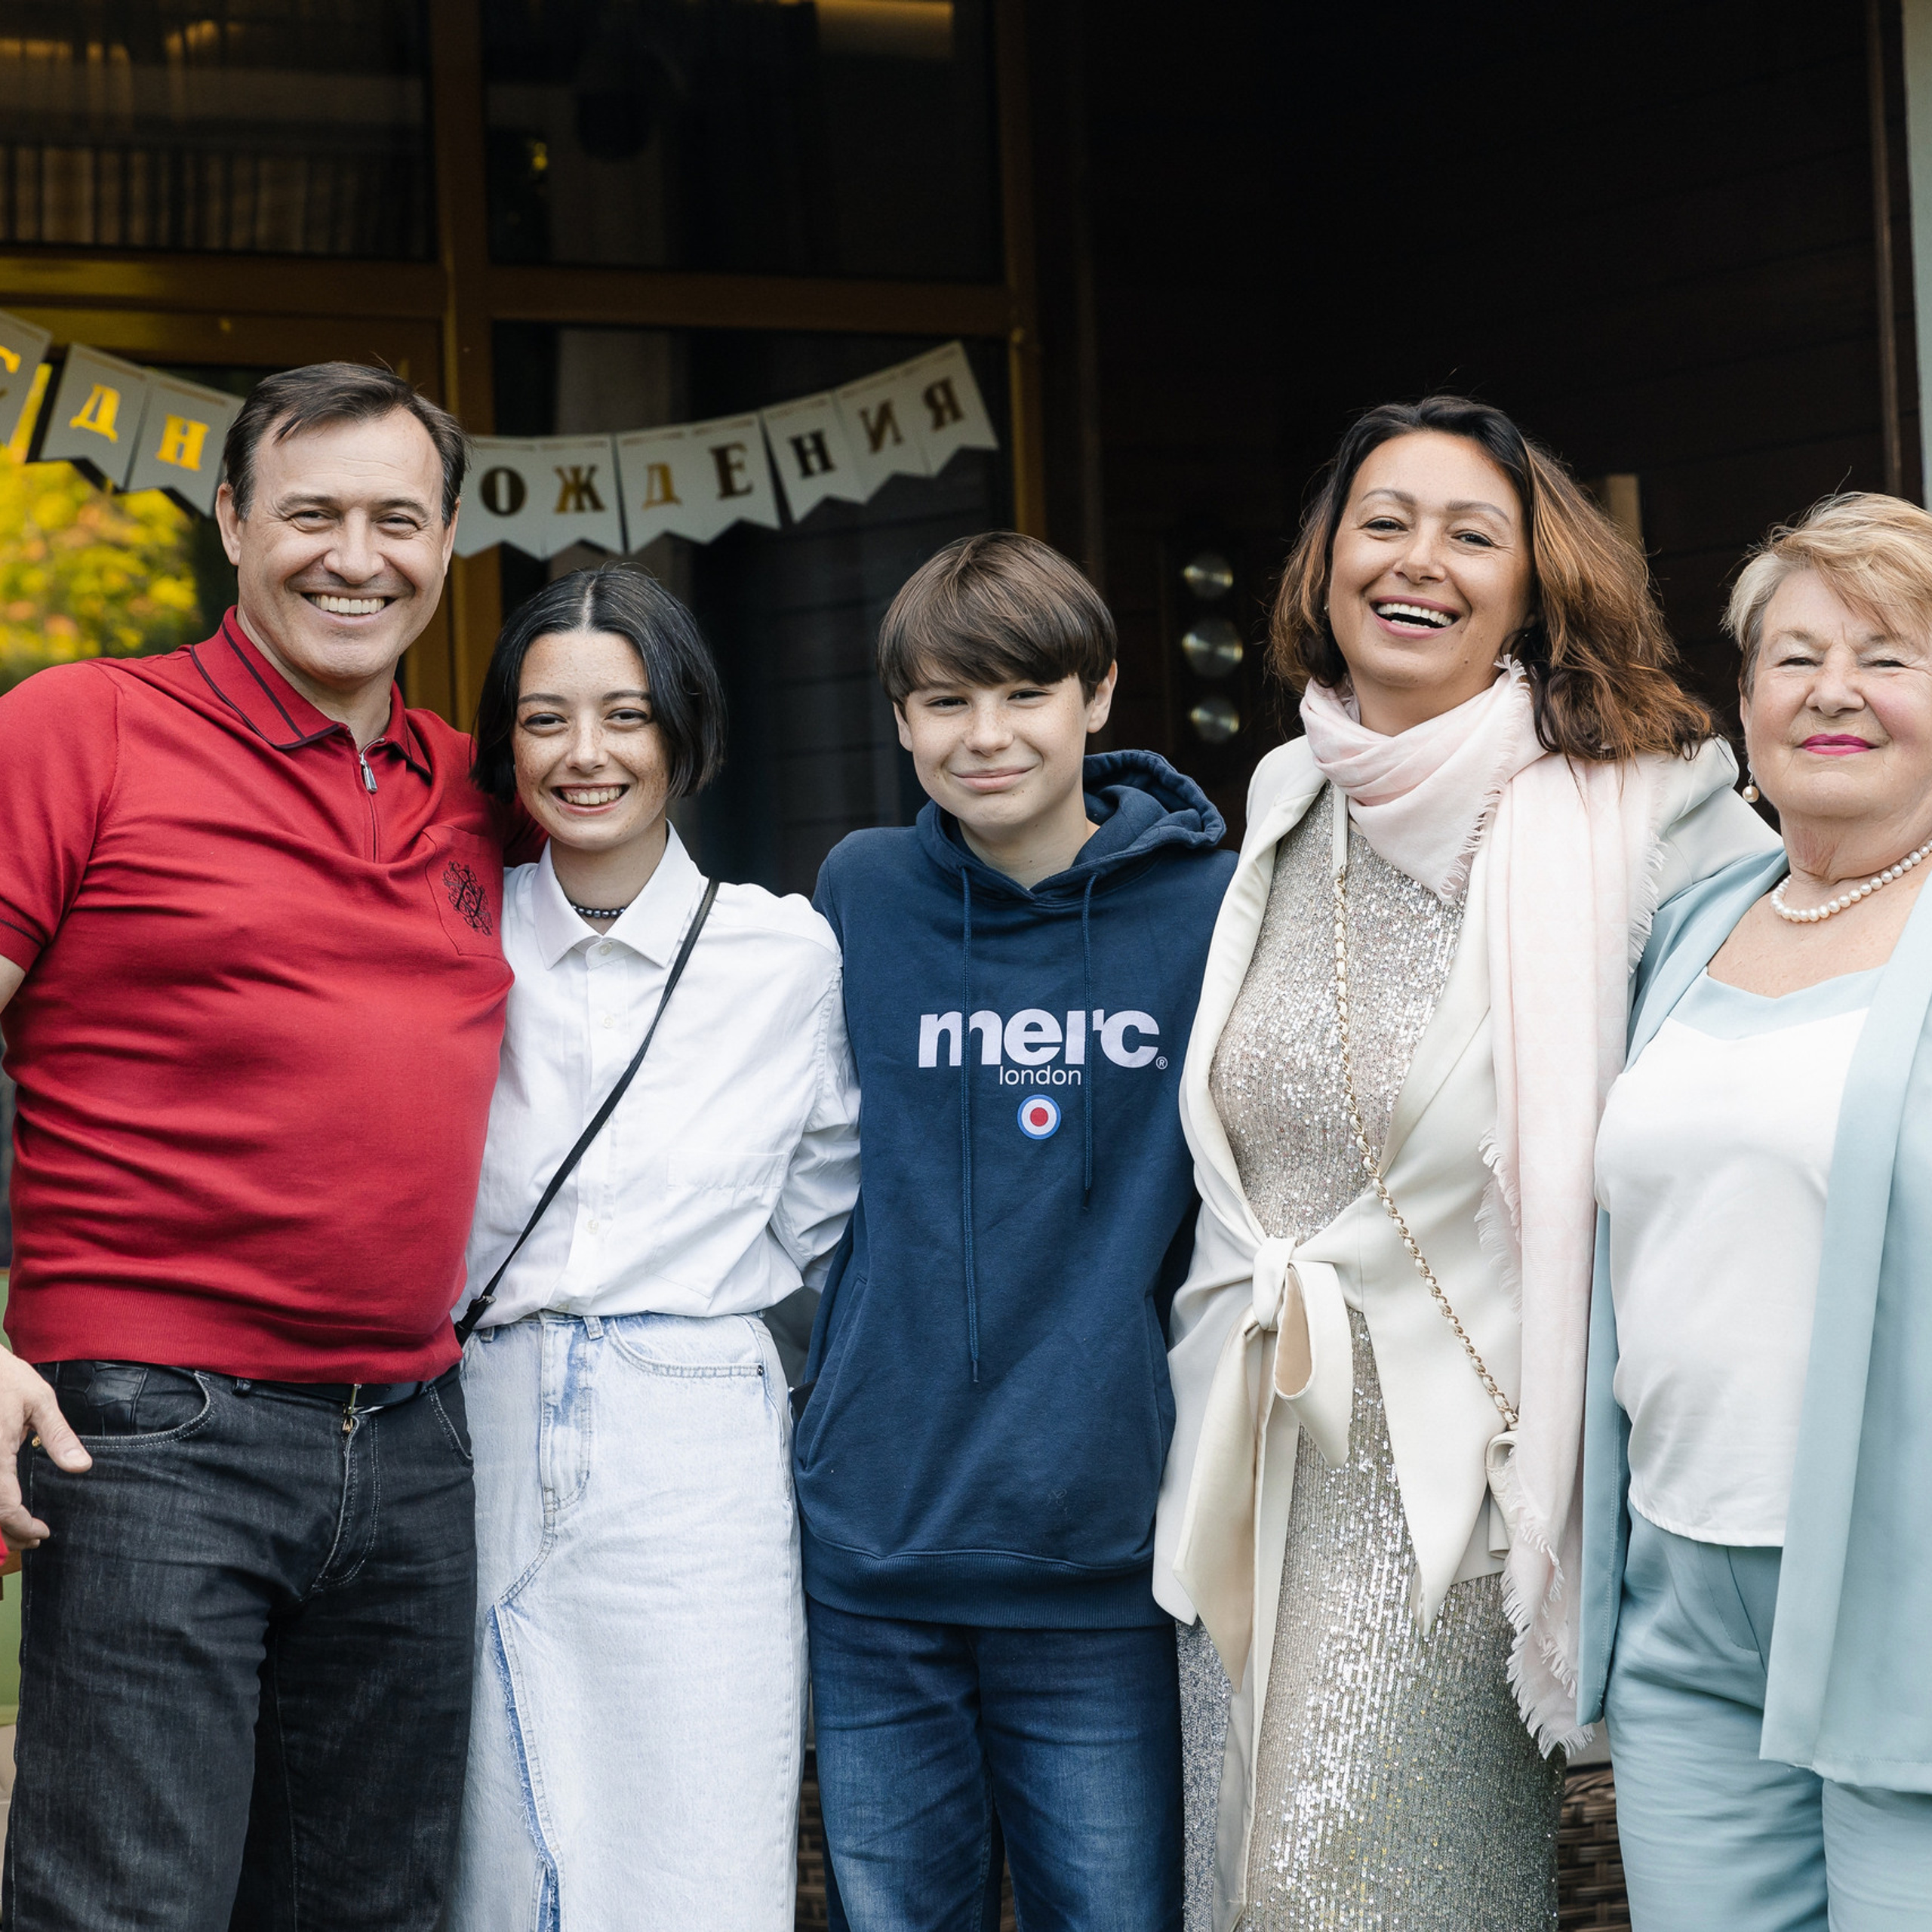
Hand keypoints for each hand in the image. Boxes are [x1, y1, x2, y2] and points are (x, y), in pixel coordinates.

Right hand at [0, 1353, 89, 1547]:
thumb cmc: (5, 1377)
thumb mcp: (39, 1401)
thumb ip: (58, 1437)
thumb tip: (82, 1468)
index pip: (4, 1507)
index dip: (22, 1527)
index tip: (43, 1533)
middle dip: (8, 1534)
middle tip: (34, 1539)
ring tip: (19, 1530)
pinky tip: (4, 1508)